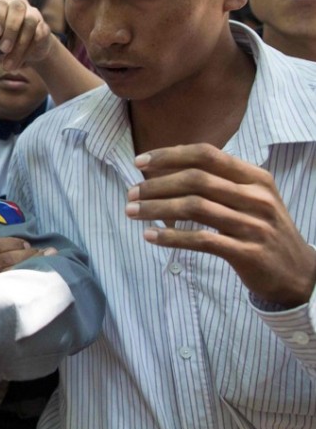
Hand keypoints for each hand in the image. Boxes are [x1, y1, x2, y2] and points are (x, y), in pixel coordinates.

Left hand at [0, 0, 60, 71]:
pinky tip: (22, 61)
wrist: (28, 51)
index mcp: (1, 6)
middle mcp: (18, 5)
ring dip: (19, 45)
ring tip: (9, 64)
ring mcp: (33, 14)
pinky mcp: (43, 27)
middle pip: (17, 9)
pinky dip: (29, 50)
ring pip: (29, 23)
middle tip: (3, 49)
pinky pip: (39, 35)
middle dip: (10, 30)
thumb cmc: (4, 44)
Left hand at [127, 144, 315, 306]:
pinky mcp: (247, 253)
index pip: (207, 155)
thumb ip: (219, 182)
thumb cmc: (262, 230)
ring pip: (194, 208)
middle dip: (156, 184)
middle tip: (131, 192)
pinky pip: (202, 240)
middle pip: (196, 180)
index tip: (140, 162)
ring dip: (156, 208)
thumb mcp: (252, 198)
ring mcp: (253, 225)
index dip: (170, 155)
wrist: (297, 273)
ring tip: (131, 211)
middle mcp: (257, 198)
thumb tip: (167, 168)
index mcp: (256, 178)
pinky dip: (171, 236)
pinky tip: (150, 235)